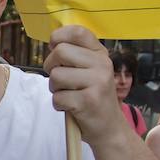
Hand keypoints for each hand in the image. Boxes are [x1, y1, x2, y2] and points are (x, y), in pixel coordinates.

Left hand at [43, 26, 126, 147]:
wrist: (109, 127)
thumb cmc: (92, 96)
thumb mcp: (91, 70)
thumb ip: (76, 55)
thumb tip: (52, 42)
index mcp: (100, 54)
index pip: (78, 32)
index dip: (59, 36)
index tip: (53, 47)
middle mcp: (102, 65)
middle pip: (60, 52)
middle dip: (51, 66)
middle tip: (59, 79)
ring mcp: (97, 82)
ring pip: (56, 76)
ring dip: (55, 88)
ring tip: (68, 94)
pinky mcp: (88, 101)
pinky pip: (58, 97)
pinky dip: (58, 104)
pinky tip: (71, 107)